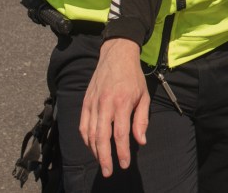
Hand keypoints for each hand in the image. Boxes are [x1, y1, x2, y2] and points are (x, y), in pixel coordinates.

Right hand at [79, 38, 148, 176]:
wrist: (117, 56)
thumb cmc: (133, 77)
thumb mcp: (144, 96)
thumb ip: (141, 120)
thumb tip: (141, 141)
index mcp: (122, 103)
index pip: (120, 134)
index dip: (122, 152)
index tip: (124, 164)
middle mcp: (105, 105)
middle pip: (101, 138)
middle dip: (104, 158)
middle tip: (108, 172)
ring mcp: (92, 104)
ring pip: (90, 134)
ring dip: (95, 151)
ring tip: (102, 161)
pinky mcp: (85, 102)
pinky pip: (83, 126)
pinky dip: (86, 139)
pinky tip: (92, 146)